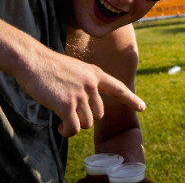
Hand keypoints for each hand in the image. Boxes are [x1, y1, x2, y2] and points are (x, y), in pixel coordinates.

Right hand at [15, 46, 145, 136]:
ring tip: (62, 118)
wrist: (32, 61)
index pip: (118, 88)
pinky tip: (60, 127)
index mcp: (95, 74)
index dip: (131, 99)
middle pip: (98, 114)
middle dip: (85, 117)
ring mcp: (80, 94)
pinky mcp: (66, 105)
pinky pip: (73, 128)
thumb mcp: (76, 70)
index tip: (142, 108)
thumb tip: (88, 107)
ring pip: (86, 123)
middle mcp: (92, 84)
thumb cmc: (50, 66)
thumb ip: (86, 84)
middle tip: (69, 111)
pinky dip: (67, 132)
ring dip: (74, 125)